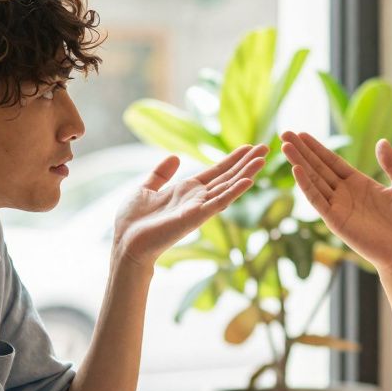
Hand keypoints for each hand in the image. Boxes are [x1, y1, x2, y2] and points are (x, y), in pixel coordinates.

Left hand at [113, 144, 266, 267]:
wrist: (126, 243)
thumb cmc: (133, 221)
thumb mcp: (145, 188)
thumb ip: (161, 174)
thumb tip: (175, 157)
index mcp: (186, 190)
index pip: (215, 172)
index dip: (232, 159)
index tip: (248, 147)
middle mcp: (197, 199)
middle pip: (227, 177)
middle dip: (246, 163)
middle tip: (265, 148)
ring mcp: (198, 208)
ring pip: (227, 187)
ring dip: (246, 173)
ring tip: (262, 160)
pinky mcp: (195, 217)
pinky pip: (218, 203)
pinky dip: (234, 192)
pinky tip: (248, 181)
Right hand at [279, 131, 391, 271]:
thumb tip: (381, 141)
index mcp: (359, 183)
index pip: (332, 161)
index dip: (317, 148)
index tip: (302, 134)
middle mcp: (344, 193)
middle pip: (318, 167)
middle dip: (302, 151)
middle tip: (284, 134)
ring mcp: (338, 206)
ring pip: (314, 180)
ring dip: (299, 163)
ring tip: (285, 146)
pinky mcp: (335, 220)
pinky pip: (317, 200)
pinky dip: (306, 185)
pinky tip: (296, 170)